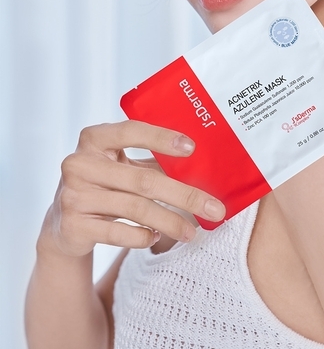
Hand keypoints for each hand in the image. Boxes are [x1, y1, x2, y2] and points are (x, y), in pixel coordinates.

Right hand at [41, 121, 225, 256]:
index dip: (161, 138)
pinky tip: (156, 238)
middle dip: (185, 195)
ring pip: (135, 209)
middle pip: (143, 180)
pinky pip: (117, 233)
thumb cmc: (105, 185)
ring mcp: (73, 195)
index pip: (131, 131)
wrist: (62, 223)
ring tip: (192, 232)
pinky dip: (141, 237)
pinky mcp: (71, 226)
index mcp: (94, 138)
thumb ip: (152, 162)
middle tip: (215, 209)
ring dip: (170, 221)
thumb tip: (203, 167)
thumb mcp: (121, 166)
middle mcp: (79, 163)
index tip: (192, 148)